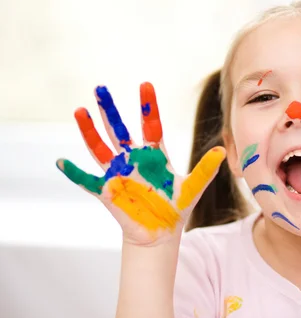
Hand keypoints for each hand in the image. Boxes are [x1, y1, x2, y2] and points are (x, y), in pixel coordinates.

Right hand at [56, 82, 225, 245]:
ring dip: (89, 131)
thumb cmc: (176, 208)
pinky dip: (74, 172)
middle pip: (119, 130)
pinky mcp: (107, 191)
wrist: (161, 234)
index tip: (145, 84)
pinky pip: (87, 180)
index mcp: (154, 154)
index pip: (150, 124)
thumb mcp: (193, 187)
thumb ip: (206, 169)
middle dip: (110, 109)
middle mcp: (133, 159)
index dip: (148, 105)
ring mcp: (118, 173)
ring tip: (80, 111)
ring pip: (100, 148)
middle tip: (100, 88)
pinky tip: (61, 161)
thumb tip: (222, 150)